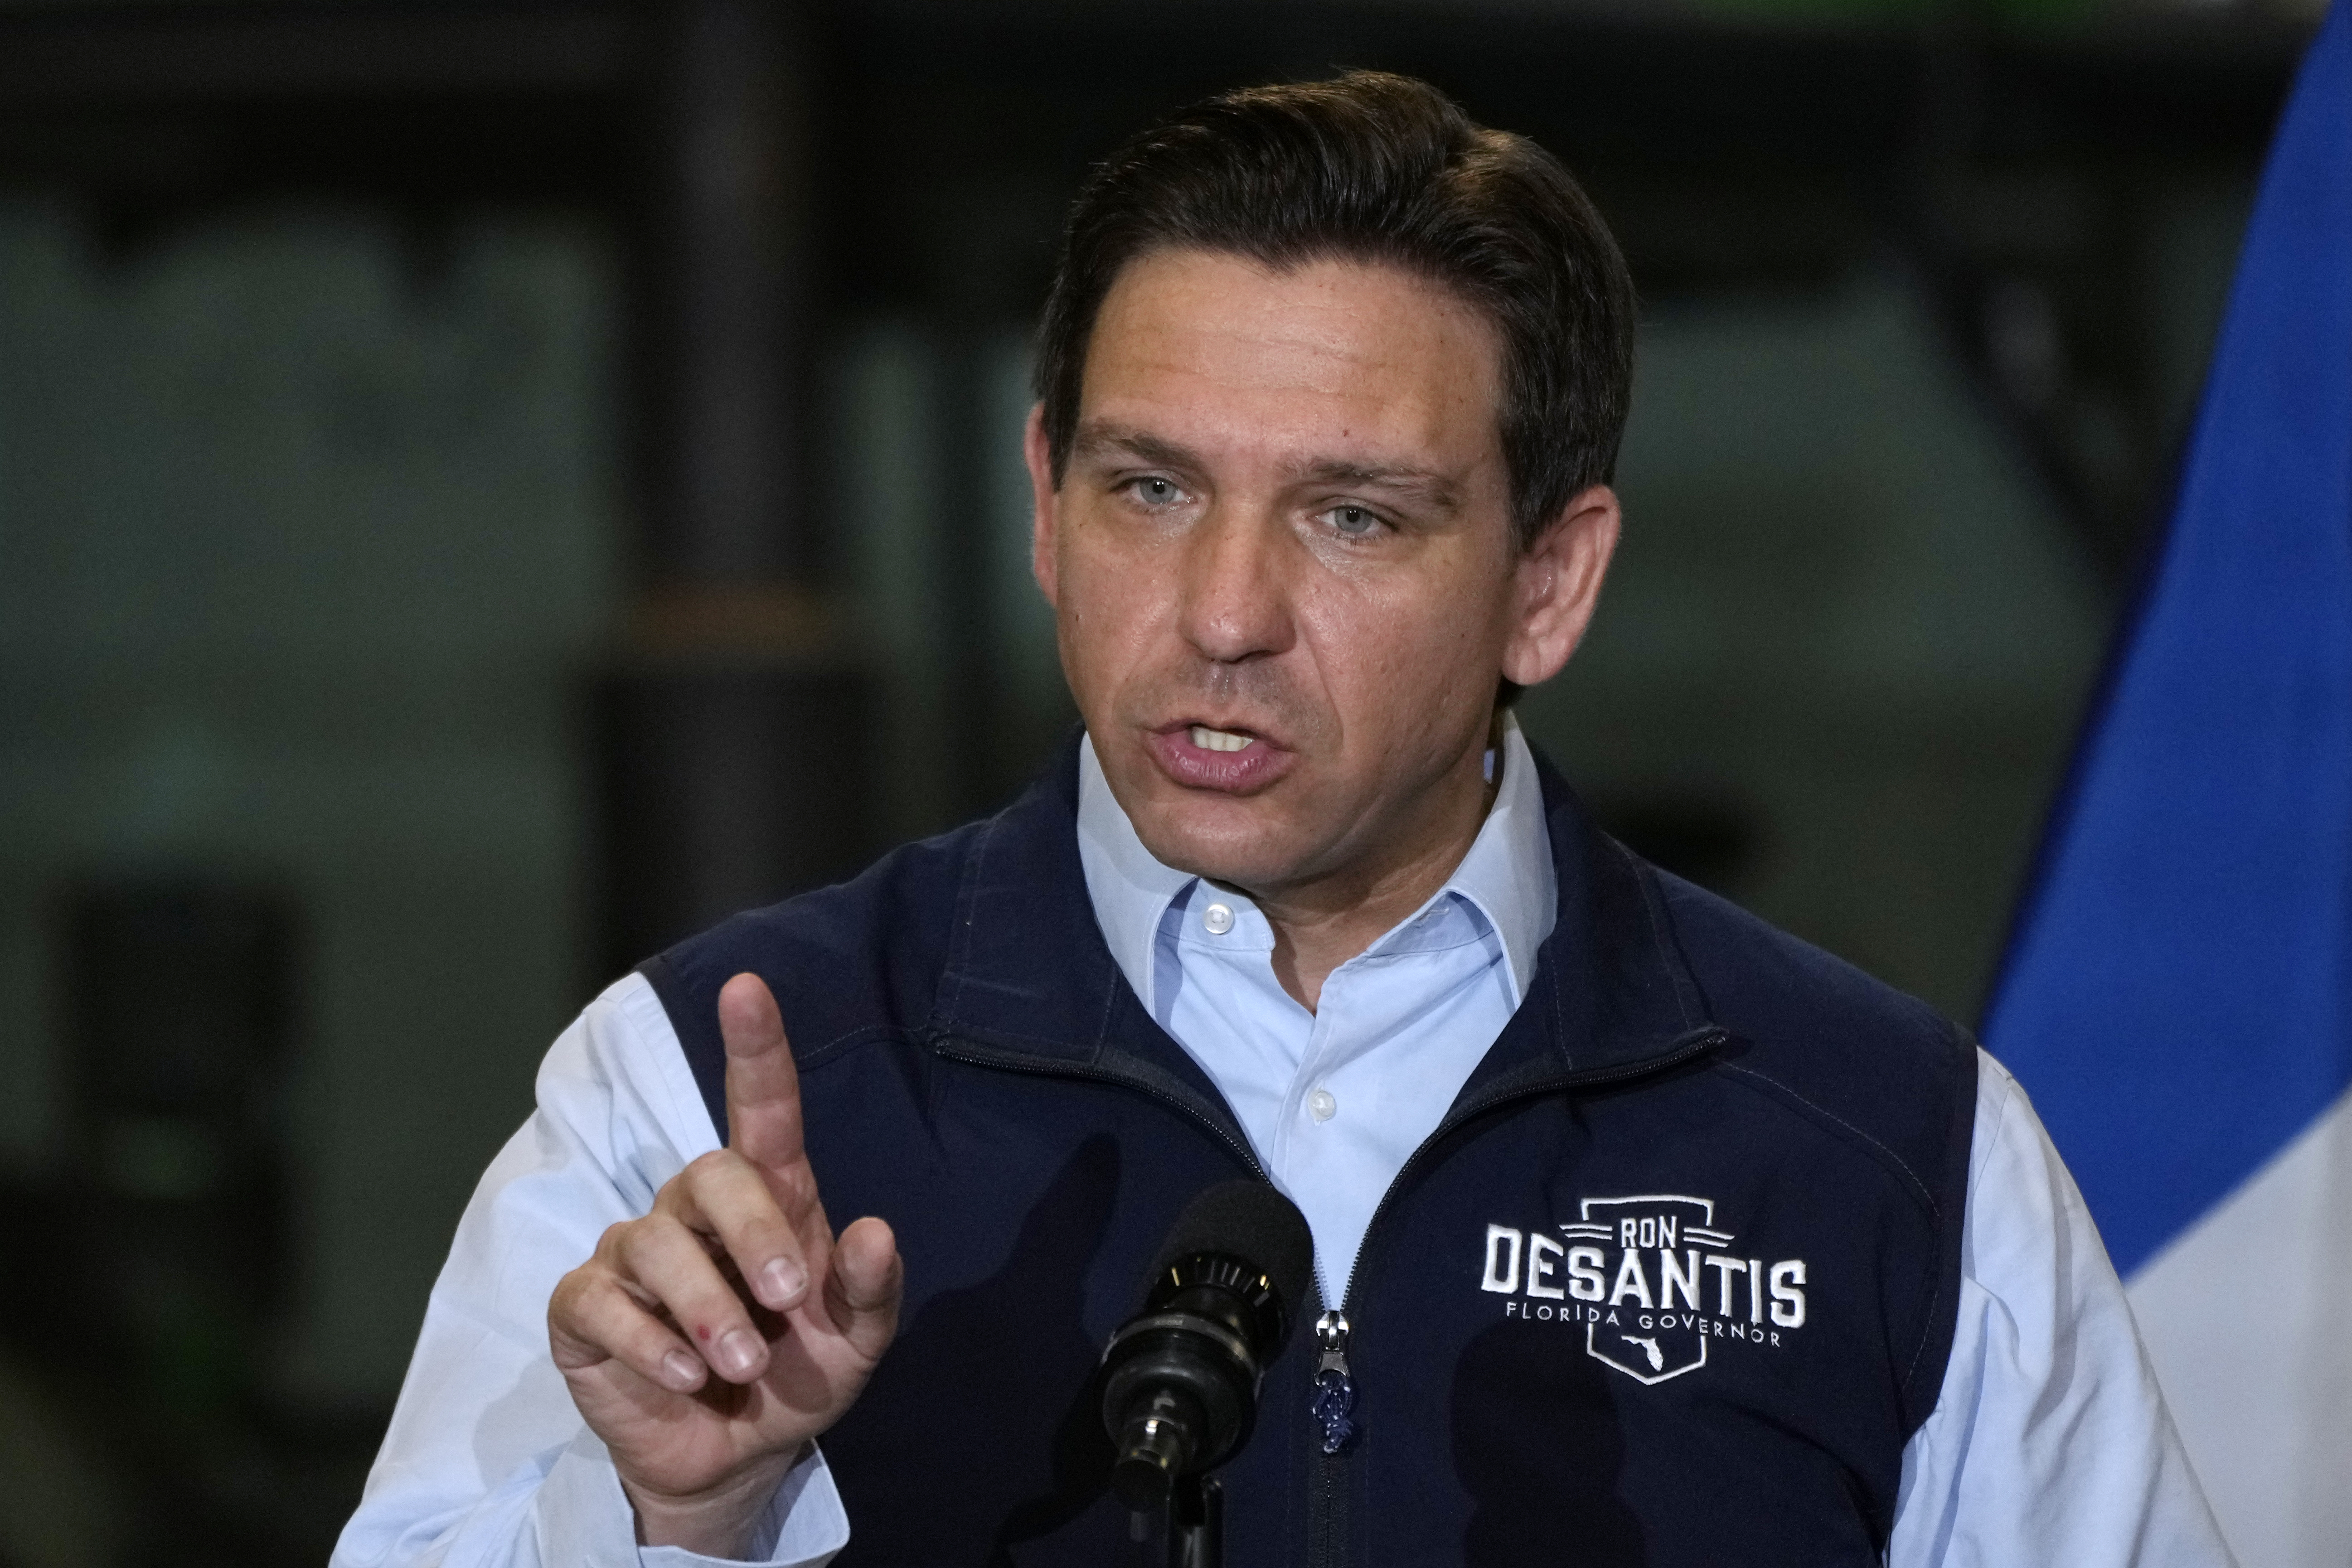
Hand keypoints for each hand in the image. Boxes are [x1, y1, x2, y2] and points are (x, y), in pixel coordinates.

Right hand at [549, 972, 902, 1555]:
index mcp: (768, 1198)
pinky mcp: (584, 1308)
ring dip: (706, 1309)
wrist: (735, 1459)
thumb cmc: (795, 1376)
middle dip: (752, 1234)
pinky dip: (647, 1342)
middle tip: (785, 1302)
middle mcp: (695, 1211)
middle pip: (709, 1173)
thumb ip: (871, 1291)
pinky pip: (600, 1301)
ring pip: (654, 1244)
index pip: (760, 1108)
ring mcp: (633, 1254)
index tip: (747, 989)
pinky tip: (683, 1376)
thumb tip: (878, 1232)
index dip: (754, 1047)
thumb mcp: (854, 1344)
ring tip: (739, 1366)